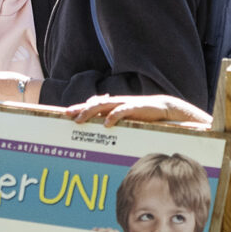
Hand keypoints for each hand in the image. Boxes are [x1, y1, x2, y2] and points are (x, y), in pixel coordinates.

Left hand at [66, 94, 211, 128]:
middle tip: (68, 116)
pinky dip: (114, 116)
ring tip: (80, 120)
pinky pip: (123, 111)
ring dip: (91, 112)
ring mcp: (126, 104)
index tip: (65, 114)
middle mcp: (117, 103)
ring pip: (104, 105)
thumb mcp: (126, 120)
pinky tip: (106, 123)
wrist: (166, 109)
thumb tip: (100, 128)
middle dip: (80, 110)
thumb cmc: (144, 116)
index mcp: (113, 106)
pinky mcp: (137, 107)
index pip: (93, 105)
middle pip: (94, 104)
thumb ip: (114, 121)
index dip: (79, 108)